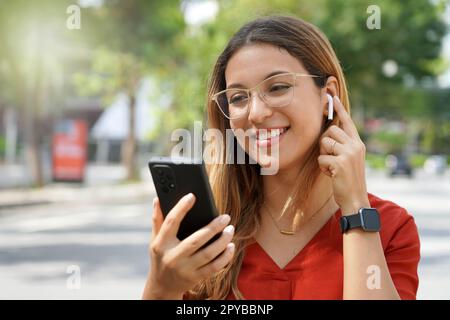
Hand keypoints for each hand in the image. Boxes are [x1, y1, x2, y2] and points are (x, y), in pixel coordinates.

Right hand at [143, 193, 234, 298]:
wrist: (161, 286)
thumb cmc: (160, 256)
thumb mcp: (155, 239)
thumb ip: (157, 219)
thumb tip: (158, 198)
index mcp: (160, 244)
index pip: (171, 222)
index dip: (181, 208)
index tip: (192, 196)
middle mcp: (172, 257)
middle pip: (196, 240)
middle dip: (213, 227)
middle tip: (225, 217)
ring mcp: (185, 269)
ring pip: (208, 254)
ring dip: (223, 241)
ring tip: (230, 229)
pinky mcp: (195, 278)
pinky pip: (214, 267)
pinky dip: (225, 256)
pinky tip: (231, 246)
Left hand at [318, 96, 369, 214]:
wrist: (356, 200)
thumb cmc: (348, 180)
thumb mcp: (349, 160)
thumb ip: (342, 146)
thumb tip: (327, 135)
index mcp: (358, 144)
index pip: (347, 122)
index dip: (339, 109)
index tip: (331, 96)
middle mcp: (356, 146)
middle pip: (331, 131)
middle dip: (324, 143)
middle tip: (329, 156)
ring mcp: (349, 153)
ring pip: (324, 143)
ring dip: (323, 156)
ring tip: (332, 167)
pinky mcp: (341, 162)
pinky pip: (321, 158)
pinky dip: (323, 168)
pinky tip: (332, 175)